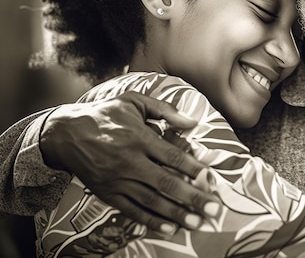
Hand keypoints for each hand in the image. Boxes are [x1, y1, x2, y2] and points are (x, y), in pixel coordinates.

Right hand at [40, 91, 213, 233]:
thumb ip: (165, 110)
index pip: (172, 157)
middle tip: (213, 209)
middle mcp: (129, 162)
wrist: (66, 134)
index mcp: (139, 138)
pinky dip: (151, 221)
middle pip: (166, 183)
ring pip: (151, 201)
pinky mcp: (108, 193)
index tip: (211, 178)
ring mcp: (118, 180)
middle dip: (192, 198)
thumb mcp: (134, 101)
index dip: (194, 168)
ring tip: (197, 223)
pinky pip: (132, 210)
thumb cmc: (106, 114)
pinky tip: (170, 228)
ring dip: (176, 214)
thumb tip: (192, 122)